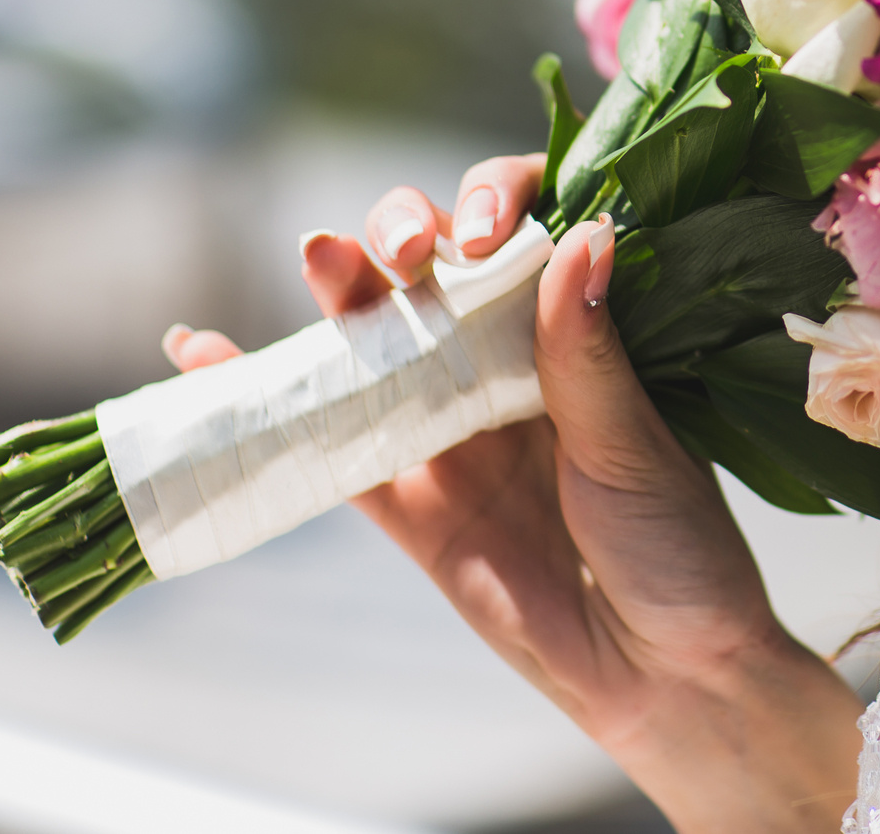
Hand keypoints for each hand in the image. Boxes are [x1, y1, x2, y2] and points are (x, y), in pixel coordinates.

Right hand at [162, 155, 863, 832]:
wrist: (660, 675)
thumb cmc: (676, 548)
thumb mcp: (638, 445)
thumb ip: (587, 353)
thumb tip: (584, 232)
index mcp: (578, 333)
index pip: (526, 230)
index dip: (496, 203)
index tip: (487, 233)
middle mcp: (509, 364)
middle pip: (436, 268)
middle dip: (408, 233)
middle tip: (404, 248)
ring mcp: (451, 428)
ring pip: (378, 341)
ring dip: (341, 293)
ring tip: (317, 254)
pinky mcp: (407, 501)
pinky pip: (326, 444)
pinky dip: (265, 401)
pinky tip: (202, 350)